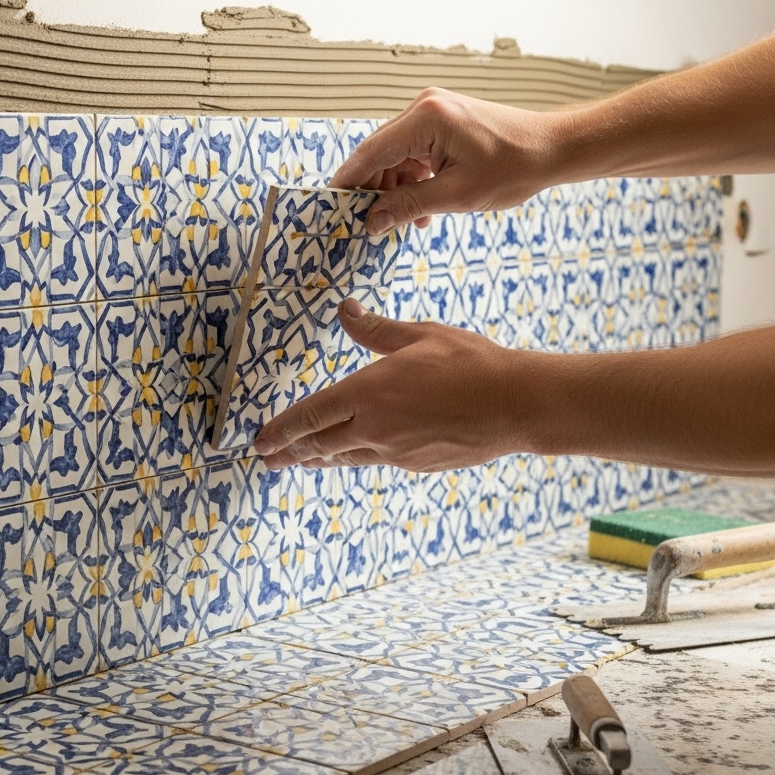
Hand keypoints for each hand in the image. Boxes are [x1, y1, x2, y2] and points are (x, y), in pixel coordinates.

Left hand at [253, 298, 532, 471]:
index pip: (309, 416)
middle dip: (289, 452)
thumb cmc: (470, 363)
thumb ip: (375, 329)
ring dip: (317, 459)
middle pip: (318, 445)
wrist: (515, 406)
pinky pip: (375, 461)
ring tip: (299, 462)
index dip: (280, 430)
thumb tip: (345, 309)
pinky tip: (352, 455)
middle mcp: (374, 428)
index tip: (260, 440)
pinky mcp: (414, 465)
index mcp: (368, 393)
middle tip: (266, 458)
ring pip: (344, 458)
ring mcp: (394, 452)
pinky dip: (354, 458)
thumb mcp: (419, 335)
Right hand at [332, 88, 565, 233]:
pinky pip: (413, 152)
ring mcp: (434, 111)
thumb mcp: (457, 195)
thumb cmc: (515, 168)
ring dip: (395, 189)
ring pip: (395, 156)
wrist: (553, 149)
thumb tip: (372, 222)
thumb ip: (408, 206)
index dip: (348, 183)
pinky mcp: (443, 120)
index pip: (370, 153)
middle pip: (379, 153)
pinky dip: (412, 179)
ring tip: (407, 221)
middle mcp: (425, 107)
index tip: (331, 208)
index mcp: (426, 119)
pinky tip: (423, 207)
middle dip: (373, 191)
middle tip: (367, 224)